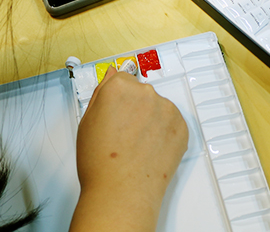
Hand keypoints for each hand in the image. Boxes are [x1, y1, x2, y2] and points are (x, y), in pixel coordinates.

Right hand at [70, 67, 188, 231]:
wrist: (122, 192)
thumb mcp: (87, 122)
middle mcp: (146, 93)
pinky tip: (150, 149)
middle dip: (133, 109)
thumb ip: (101, 93)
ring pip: (157, 108)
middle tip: (123, 134)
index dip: (115, 101)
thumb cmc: (100, 163)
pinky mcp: (182, 126)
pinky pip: (171, 122)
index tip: (115, 113)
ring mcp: (166, 109)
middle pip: (140, 93)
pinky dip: (164, 133)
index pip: (120, 80)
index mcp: (119, 88)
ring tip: (136, 145)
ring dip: (150, 120)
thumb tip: (111, 76)